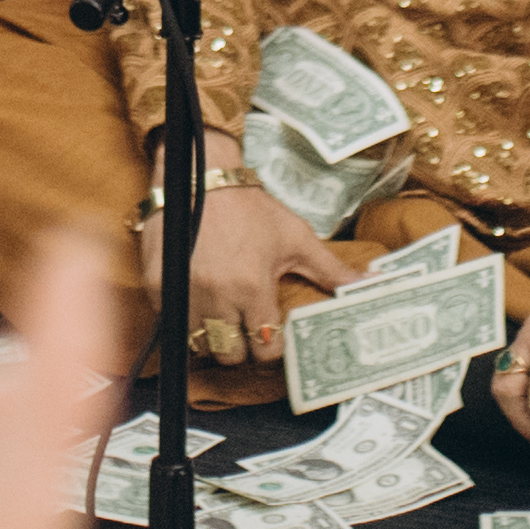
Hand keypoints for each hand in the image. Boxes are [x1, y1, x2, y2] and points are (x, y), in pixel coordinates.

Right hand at [137, 149, 348, 368]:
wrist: (202, 173)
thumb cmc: (252, 208)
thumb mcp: (296, 237)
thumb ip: (332, 270)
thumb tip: (371, 285)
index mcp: (252, 287)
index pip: (265, 348)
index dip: (272, 346)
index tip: (272, 334)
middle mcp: (216, 295)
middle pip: (230, 355)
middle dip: (241, 346)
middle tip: (247, 328)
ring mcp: (182, 292)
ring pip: (198, 345)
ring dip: (212, 338)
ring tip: (223, 317)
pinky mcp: (158, 285)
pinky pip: (172, 323)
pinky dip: (185, 319)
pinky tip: (199, 301)